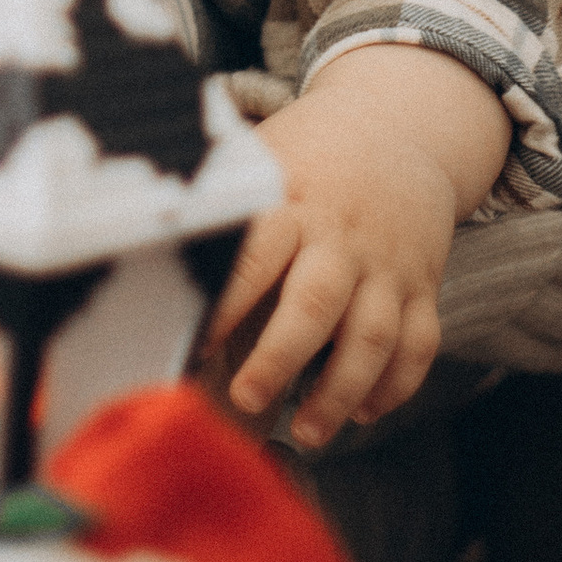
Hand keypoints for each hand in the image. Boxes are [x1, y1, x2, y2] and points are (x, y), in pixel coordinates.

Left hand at [205, 40, 509, 450]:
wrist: (396, 127)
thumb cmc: (306, 154)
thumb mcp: (259, 157)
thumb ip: (217, 199)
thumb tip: (138, 232)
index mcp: (291, 204)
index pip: (254, 258)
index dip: (225, 303)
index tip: (192, 342)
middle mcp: (341, 238)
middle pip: (315, 304)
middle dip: (280, 358)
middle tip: (247, 400)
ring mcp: (387, 264)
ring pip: (373, 336)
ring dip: (341, 391)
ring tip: (305, 433)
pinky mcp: (422, 284)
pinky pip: (419, 342)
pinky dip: (396, 384)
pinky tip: (365, 411)